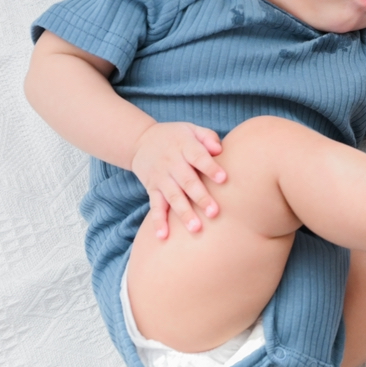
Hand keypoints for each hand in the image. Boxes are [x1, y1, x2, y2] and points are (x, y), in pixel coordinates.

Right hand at [130, 122, 226, 237]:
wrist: (141, 141)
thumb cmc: (177, 137)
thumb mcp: (192, 130)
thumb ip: (208, 137)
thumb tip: (220, 150)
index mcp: (184, 147)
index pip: (198, 157)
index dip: (210, 168)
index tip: (224, 179)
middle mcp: (172, 163)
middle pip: (187, 181)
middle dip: (200, 198)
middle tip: (214, 213)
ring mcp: (161, 178)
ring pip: (173, 197)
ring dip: (184, 214)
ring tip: (195, 229)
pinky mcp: (152, 189)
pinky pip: (155, 207)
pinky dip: (158, 222)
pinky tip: (163, 236)